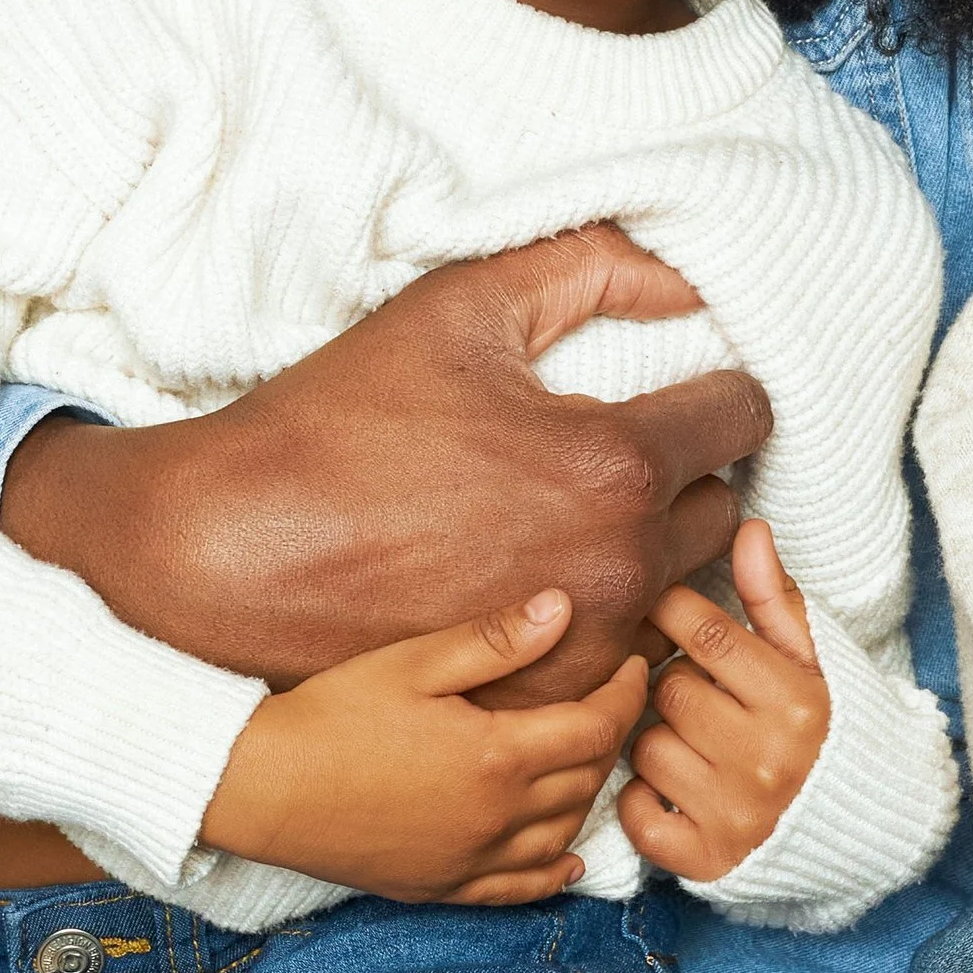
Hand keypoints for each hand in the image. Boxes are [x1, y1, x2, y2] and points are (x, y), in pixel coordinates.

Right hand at [0, 227, 769, 699]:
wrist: (230, 550)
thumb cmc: (340, 419)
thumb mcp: (463, 306)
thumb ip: (593, 267)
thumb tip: (686, 282)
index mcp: (614, 466)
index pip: (743, 415)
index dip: (712, 388)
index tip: (675, 386)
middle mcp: (619, 570)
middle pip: (722, 508)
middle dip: (684, 472)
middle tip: (613, 449)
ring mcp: (584, 651)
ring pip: (678, 587)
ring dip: (649, 550)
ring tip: (572, 517)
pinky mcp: (541, 704)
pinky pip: (621, 653)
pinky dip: (600, 619)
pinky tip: (537, 581)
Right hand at [199, 587, 647, 902]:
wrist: (261, 787)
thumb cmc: (334, 713)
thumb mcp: (415, 663)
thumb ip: (495, 640)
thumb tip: (564, 608)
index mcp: (497, 756)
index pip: (596, 728)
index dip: (626, 693)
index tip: (636, 663)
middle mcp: (496, 817)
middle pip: (586, 780)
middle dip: (612, 737)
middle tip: (614, 699)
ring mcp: (469, 860)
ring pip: (561, 834)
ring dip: (587, 796)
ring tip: (588, 758)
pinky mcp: (440, 886)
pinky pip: (516, 889)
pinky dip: (551, 873)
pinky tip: (565, 859)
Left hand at [616, 518, 832, 882]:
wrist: (873, 829)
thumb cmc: (836, 729)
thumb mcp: (818, 661)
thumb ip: (775, 599)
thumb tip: (747, 530)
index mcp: (794, 701)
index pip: (706, 633)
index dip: (673, 611)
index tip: (665, 608)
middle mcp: (764, 759)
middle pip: (669, 689)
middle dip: (675, 682)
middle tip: (698, 690)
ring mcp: (733, 814)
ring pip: (646, 748)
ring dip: (658, 739)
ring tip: (693, 741)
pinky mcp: (707, 862)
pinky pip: (636, 816)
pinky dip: (642, 800)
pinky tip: (675, 787)